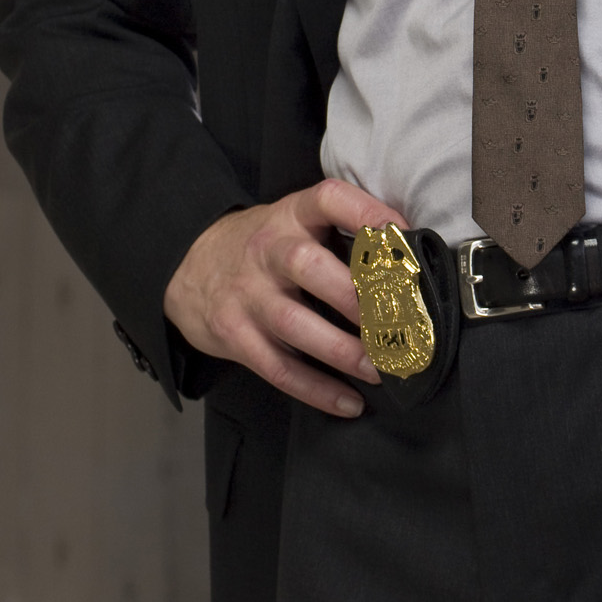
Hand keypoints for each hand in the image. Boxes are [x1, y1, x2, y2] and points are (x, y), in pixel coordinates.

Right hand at [164, 178, 406, 416]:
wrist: (187, 266)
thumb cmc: (265, 246)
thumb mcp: (296, 221)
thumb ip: (342, 231)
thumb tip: (413, 260)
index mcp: (292, 215)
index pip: (328, 199)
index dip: (367, 212)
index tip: (403, 233)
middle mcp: (267, 250)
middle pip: (308, 265)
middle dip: (356, 295)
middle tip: (398, 319)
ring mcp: (246, 294)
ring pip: (294, 324)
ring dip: (344, 351)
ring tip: (384, 367)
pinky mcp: (233, 335)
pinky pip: (277, 368)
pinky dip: (317, 390)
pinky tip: (350, 402)